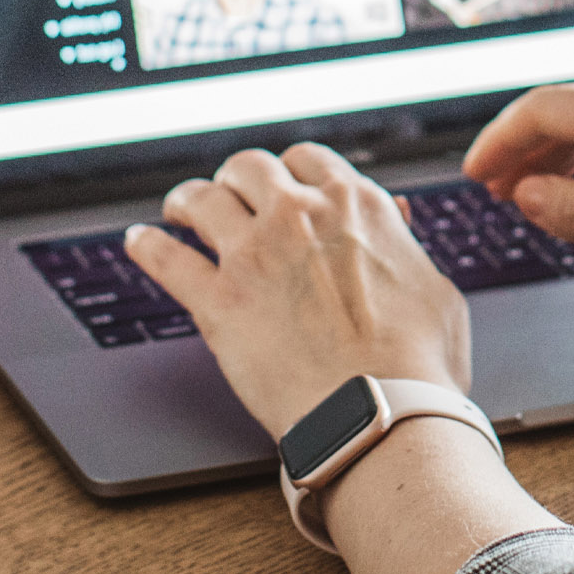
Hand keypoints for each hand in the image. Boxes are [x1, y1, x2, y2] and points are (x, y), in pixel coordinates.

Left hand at [126, 145, 470, 437]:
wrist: (382, 413)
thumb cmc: (418, 364)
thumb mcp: (434, 288)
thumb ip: (404, 245)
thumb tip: (396, 218)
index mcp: (355, 206)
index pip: (308, 160)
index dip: (290, 172)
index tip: (282, 186)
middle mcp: (298, 216)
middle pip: (250, 168)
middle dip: (236, 178)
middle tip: (228, 194)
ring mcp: (253, 254)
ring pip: (202, 199)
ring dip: (187, 200)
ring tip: (178, 209)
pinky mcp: (218, 300)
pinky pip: (167, 259)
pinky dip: (148, 247)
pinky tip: (139, 242)